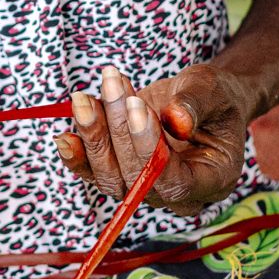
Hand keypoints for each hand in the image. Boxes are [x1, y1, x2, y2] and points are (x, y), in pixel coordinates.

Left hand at [55, 62, 250, 215]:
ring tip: (85, 98)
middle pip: (137, 179)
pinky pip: (94, 172)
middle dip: (119, 130)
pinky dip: (77, 155)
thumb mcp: (213, 91)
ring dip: (94, 135)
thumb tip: (177, 120)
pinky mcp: (122, 172)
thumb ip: (196, 105)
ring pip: (110, 177)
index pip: (176, 182)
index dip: (150, 148)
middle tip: (113, 85)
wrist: (201, 100)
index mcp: (211, 180)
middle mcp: (178, 193)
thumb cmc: (215, 97)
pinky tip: (64, 135)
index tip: (137, 107)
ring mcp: (147, 186)